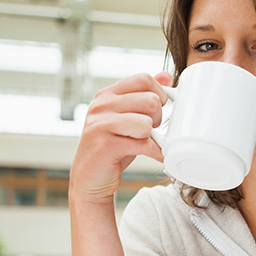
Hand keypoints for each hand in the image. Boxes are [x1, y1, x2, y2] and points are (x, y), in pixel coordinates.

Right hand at [69, 72, 171, 204]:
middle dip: (157, 118)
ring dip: (152, 136)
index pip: (144, 79)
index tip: (156, 111)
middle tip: (148, 131)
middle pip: (150, 99)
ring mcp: (101, 124)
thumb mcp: (128, 117)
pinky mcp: (105, 145)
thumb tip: (165, 76)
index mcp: (107, 94)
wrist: (90, 179)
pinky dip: (155, 152)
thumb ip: (143, 95)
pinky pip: (143, 143)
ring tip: (142, 142)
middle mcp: (101, 105)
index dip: (159, 94)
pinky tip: (154, 155)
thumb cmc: (112, 147)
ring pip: (147, 122)